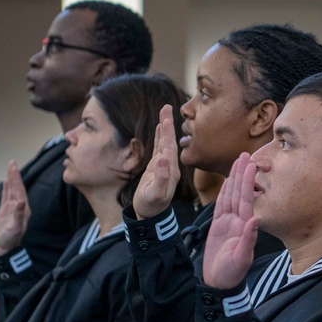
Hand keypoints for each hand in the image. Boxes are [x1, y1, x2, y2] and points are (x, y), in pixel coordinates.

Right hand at [0, 161, 30, 256]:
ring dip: (11, 179)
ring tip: (10, 168)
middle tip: (12, 162)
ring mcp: (12, 208)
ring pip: (12, 190)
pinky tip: (6, 182)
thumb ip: (18, 215)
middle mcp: (19, 207)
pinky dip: (6, 188)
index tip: (13, 166)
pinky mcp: (6, 211)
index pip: (19, 189)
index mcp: (23, 208)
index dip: (16, 178)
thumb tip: (20, 202)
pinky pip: (6, 196)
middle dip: (14, 174)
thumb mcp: (15, 228)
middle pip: (17, 187)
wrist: (4, 249)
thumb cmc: (10, 240)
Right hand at [132, 105, 181, 219]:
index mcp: (171, 170)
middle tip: (166, 107)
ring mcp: (164, 165)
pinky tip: (160, 128)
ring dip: (164, 127)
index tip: (166, 118)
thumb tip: (162, 159)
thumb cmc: (151, 206)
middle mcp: (170, 165)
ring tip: (164, 112)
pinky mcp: (157, 166)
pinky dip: (160, 136)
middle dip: (167, 124)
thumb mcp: (155, 194)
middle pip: (168, 140)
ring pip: (164, 142)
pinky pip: (159, 147)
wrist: (150, 215)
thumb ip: (160, 177)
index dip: (167, 132)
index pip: (169, 147)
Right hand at [202, 153, 259, 289]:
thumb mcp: (241, 258)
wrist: (219, 283)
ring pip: (230, 196)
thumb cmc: (231, 274)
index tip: (251, 164)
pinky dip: (223, 193)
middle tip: (245, 155)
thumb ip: (248, 239)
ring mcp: (228, 223)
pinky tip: (226, 182)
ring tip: (238, 163)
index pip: (246, 198)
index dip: (247, 181)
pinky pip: (221, 206)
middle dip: (241, 174)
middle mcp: (237, 221)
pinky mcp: (219, 226)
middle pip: (238, 192)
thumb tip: (254, 219)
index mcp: (243, 225)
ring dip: (233, 179)